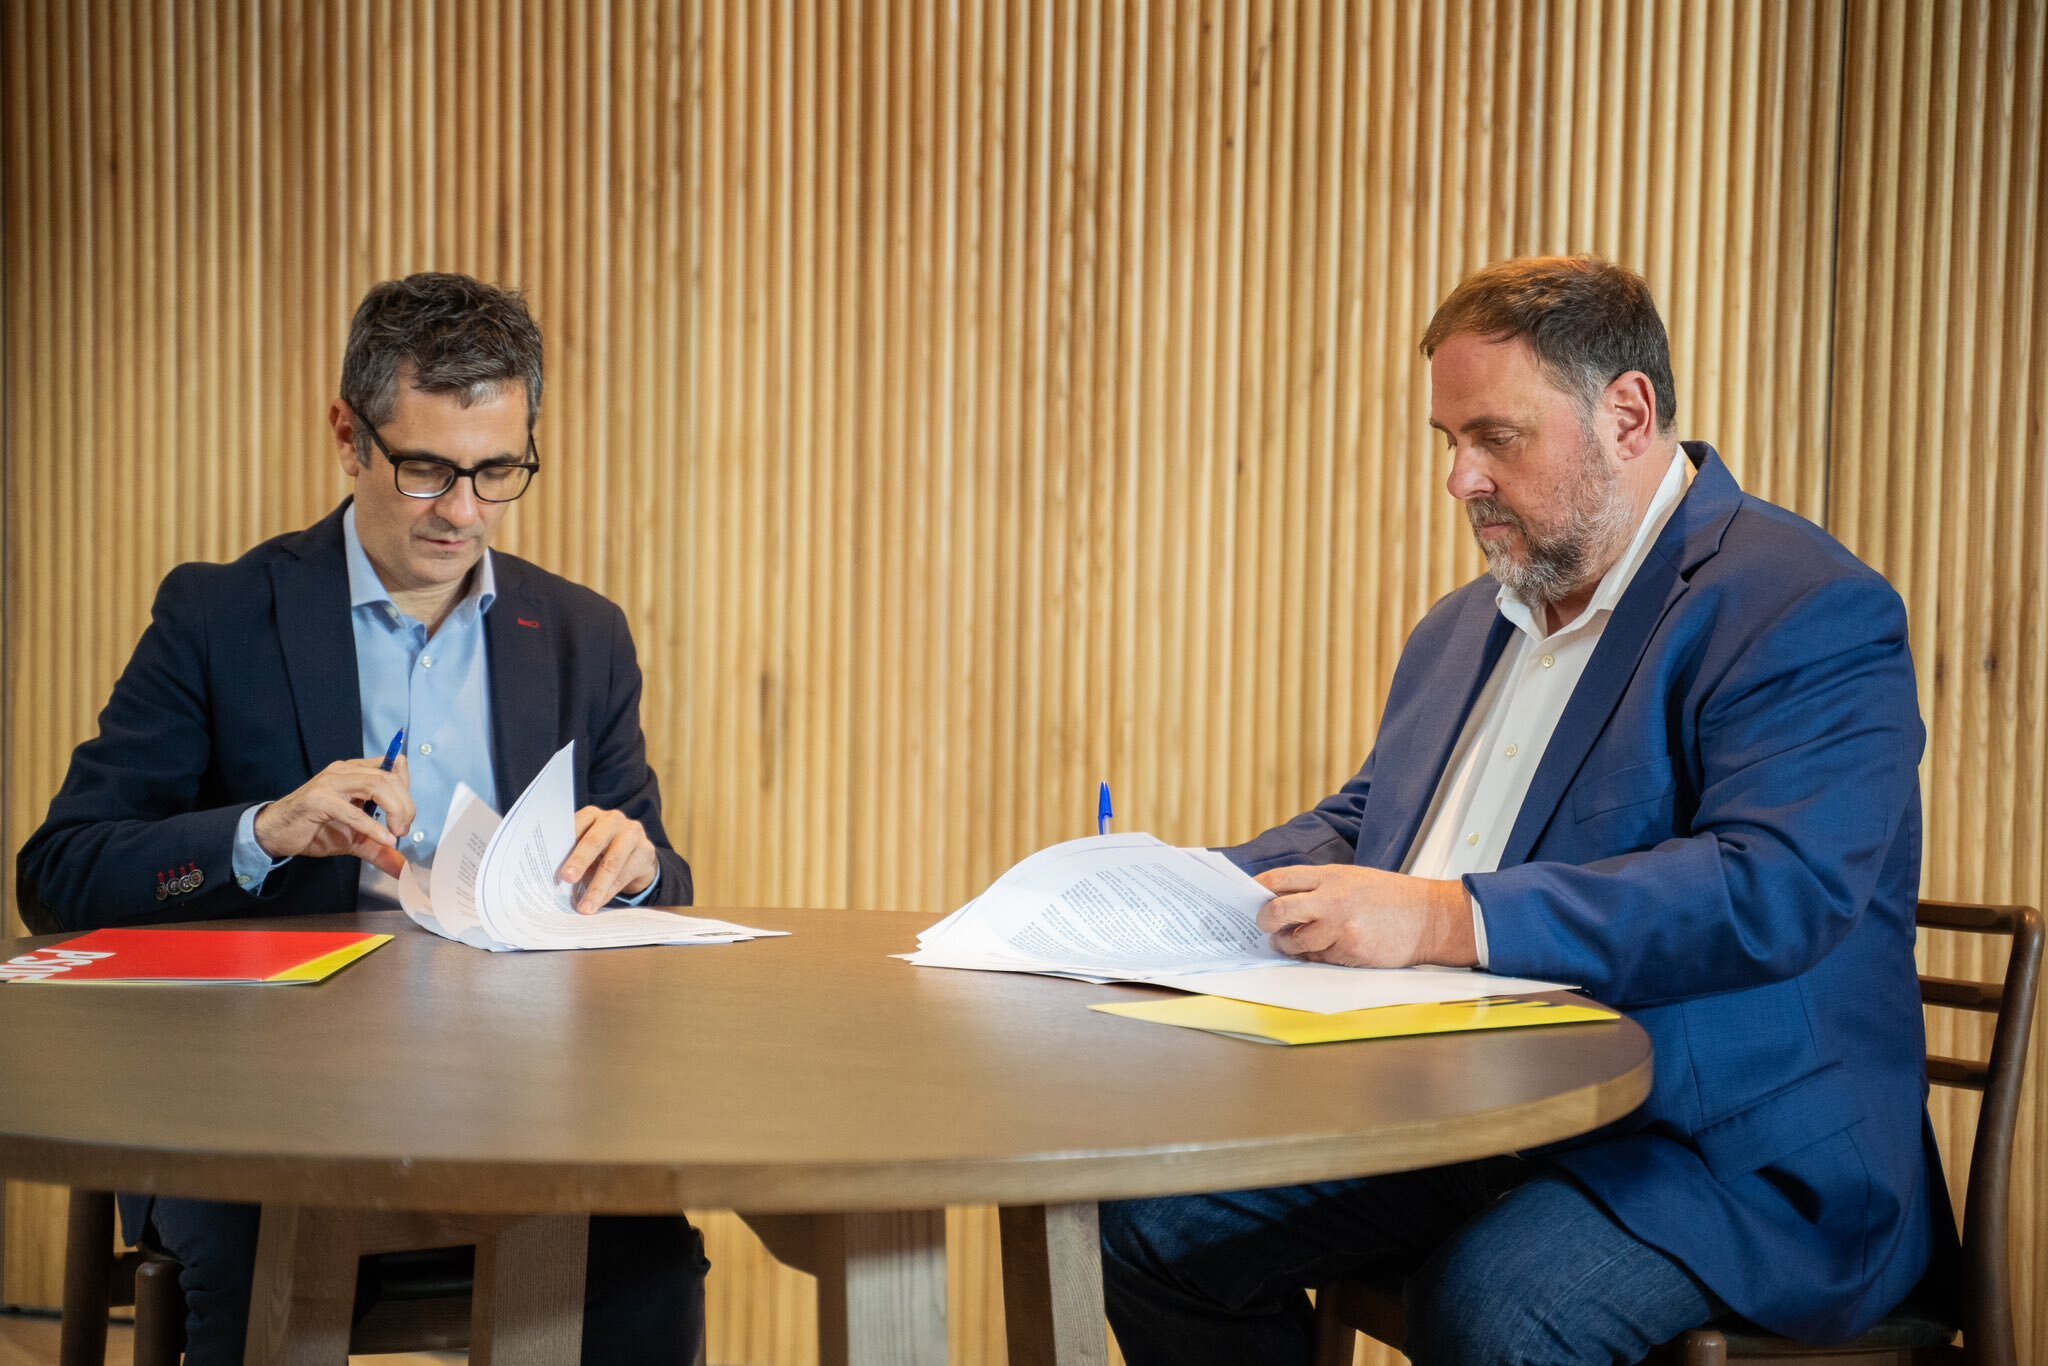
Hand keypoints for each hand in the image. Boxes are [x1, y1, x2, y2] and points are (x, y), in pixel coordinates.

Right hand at [253, 756, 413, 878]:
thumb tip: (404, 868)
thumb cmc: (316, 829)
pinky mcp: (318, 800)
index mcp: (355, 772)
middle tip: (404, 829)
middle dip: (405, 804)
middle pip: (388, 777)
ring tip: (397, 833)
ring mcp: (330, 783)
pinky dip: (372, 826)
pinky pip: (352, 811)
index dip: (407, 786)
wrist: (277, 833)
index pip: (392, 766)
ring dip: (395, 810)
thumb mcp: (356, 838)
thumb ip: (380, 848)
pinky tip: (384, 839)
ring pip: (375, 785)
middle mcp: (344, 772)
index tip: (408, 813)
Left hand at [559, 806, 659, 913]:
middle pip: (594, 841)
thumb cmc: (601, 851)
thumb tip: (549, 879)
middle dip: (579, 861)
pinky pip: (626, 874)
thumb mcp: (585, 848)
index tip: (550, 859)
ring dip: (596, 887)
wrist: (635, 855)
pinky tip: (599, 904)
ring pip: (612, 863)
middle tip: (567, 878)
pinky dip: (609, 892)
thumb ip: (570, 855)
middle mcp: (613, 819)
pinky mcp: (646, 850)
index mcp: (591, 815)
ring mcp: (632, 833)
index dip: (562, 843)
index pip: (575, 825)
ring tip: (585, 907)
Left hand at [1253, 864, 1477, 967]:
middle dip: (1264, 921)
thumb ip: (1317, 887)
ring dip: (1288, 944)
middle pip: (1277, 910)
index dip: (1257, 888)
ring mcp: (1341, 927)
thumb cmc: (1389, 898)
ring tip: (1291, 941)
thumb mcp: (1351, 878)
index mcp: (1330, 876)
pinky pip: (1318, 959)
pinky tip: (1324, 948)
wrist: (1429, 918)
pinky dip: (1314, 956)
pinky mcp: (1350, 951)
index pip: (1279, 878)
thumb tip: (1278, 899)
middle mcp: (1332, 899)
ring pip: (1295, 942)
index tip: (1248, 896)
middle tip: (1264, 926)